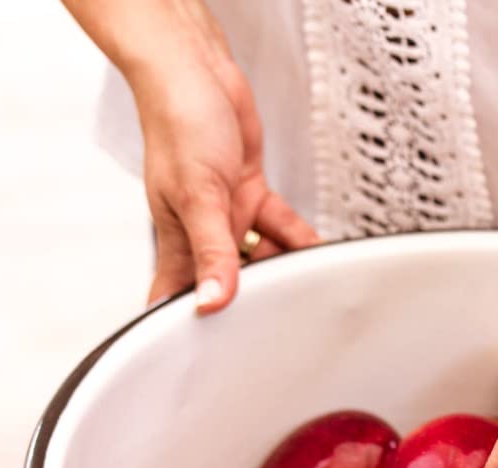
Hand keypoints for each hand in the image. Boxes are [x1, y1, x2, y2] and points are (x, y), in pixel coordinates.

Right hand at [128, 13, 318, 310]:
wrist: (197, 72)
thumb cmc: (177, 121)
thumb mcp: (197, 193)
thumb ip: (211, 251)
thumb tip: (212, 301)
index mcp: (178, 240)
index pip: (174, 297)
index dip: (184, 329)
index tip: (201, 365)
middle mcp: (203, 232)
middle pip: (228, 285)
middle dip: (250, 307)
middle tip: (279, 335)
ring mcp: (229, 214)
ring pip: (262, 260)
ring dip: (286, 273)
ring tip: (311, 295)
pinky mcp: (252, 194)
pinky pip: (282, 228)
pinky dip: (302, 241)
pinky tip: (322, 256)